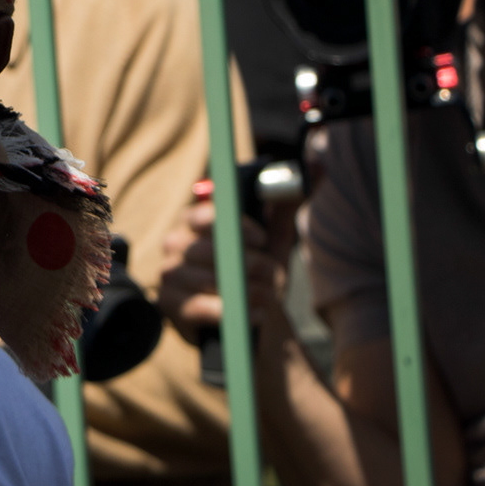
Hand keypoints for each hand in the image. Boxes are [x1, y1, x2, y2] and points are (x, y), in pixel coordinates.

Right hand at [158, 181, 294, 343]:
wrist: (251, 318)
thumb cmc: (258, 272)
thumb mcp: (274, 237)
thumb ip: (286, 204)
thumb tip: (315, 167)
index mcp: (194, 220)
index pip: (205, 214)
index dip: (237, 227)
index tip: (262, 240)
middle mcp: (174, 243)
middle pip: (207, 249)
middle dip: (249, 264)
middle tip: (272, 274)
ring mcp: (168, 274)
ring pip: (208, 279)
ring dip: (247, 290)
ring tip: (268, 297)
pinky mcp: (169, 305)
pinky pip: (200, 307)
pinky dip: (233, 313)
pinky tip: (254, 315)